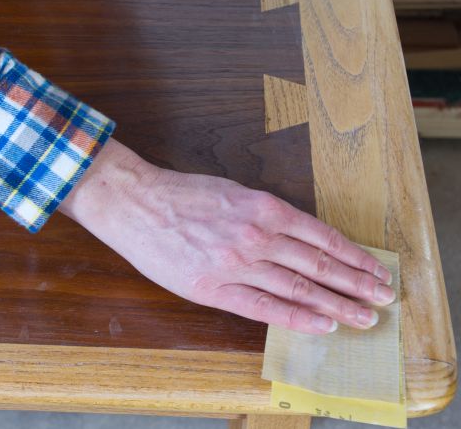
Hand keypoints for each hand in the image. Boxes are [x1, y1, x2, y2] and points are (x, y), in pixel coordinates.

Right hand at [60, 139, 394, 334]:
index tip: (374, 269)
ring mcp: (236, 264)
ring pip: (299, 289)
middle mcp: (257, 236)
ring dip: (337, 305)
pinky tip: (322, 326)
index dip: (353, 257)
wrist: (134, 202)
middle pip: (319, 266)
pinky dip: (298, 318)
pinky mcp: (213, 288)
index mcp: (264, 208)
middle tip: (382, 297)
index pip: (323, 238)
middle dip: (356, 283)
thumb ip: (266, 214)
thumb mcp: (232, 191)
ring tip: (363, 317)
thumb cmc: (179, 194)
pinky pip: (264, 308)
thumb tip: (299, 239)